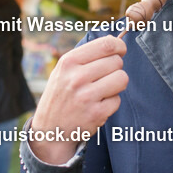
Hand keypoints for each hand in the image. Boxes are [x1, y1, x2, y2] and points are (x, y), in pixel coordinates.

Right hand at [29, 35, 127, 163]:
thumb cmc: (61, 96)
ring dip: (116, 85)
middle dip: (115, 68)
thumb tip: (114, 43)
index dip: (119, 46)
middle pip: (116, 62)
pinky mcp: (96, 114)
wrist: (50, 130)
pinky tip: (97, 105)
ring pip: (122, 79)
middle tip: (103, 77)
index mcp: (69, 62)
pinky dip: (111, 103)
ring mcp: (87, 96)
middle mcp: (77, 77)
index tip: (121, 50)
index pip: (106, 45)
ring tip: (102, 90)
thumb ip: (86, 56)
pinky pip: (118, 100)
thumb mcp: (63, 71)